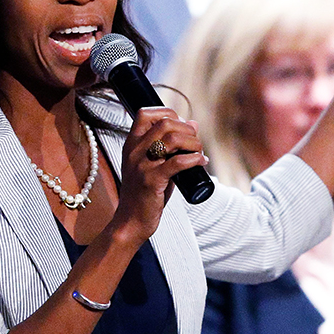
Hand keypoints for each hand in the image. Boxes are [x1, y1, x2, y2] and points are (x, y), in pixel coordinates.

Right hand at [112, 108, 206, 243]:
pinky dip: (195, 160)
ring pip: (172, 139)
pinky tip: (201, 162)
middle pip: (164, 123)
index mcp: (131, 144)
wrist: (131, 221)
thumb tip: (193, 124)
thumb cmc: (144, 193)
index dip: (168, 113)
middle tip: (195, 142)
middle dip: (186, 129)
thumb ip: (169, 146)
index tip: (181, 126)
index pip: (145, 113)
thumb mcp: (151, 164)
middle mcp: (134, 151)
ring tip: (199, 152)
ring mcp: (142, 166)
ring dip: (193, 143)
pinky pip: (178, 163)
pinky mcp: (152, 181)